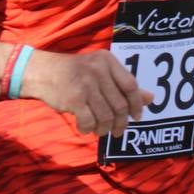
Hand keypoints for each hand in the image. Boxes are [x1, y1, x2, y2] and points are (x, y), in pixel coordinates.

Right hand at [19, 49, 151, 136]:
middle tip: (116, 131)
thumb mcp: (100, 72)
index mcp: (108, 61)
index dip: (137, 104)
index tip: (137, 117)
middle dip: (120, 123)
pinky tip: (84, 127)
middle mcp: (98, 70)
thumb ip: (123, 84)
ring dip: (104, 128)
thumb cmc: (75, 73)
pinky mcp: (74, 98)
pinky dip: (88, 128)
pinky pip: (89, 121)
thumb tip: (151, 99)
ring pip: (106, 116)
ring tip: (99, 130)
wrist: (42, 72)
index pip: (131, 85)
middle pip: (119, 104)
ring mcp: (86, 84)